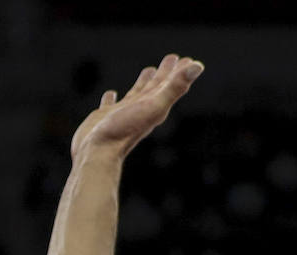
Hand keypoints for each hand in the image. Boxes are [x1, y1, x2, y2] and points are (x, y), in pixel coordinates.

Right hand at [70, 53, 203, 161]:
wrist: (98, 153)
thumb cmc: (125, 130)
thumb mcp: (154, 105)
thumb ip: (175, 87)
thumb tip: (198, 67)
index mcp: (154, 107)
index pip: (170, 85)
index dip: (180, 72)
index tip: (189, 60)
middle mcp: (140, 111)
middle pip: (156, 88)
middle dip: (165, 74)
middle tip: (172, 59)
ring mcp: (122, 114)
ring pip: (136, 94)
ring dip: (142, 83)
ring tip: (148, 71)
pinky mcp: (104, 118)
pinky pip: (109, 104)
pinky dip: (111, 98)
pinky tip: (110, 94)